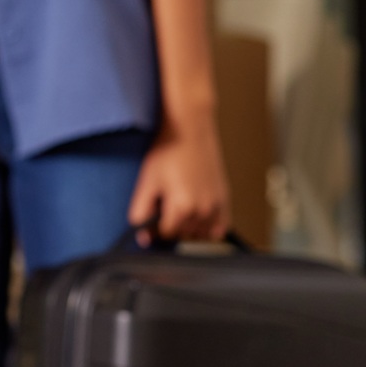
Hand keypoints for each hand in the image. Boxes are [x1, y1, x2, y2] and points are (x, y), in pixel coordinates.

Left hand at [128, 118, 230, 241]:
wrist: (189, 130)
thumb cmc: (168, 152)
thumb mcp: (147, 182)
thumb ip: (141, 211)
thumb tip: (140, 236)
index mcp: (182, 207)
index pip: (166, 234)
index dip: (154, 229)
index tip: (150, 221)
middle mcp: (203, 210)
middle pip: (183, 234)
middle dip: (170, 226)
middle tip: (163, 207)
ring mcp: (217, 205)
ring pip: (201, 234)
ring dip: (188, 228)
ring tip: (179, 208)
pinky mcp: (225, 199)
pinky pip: (219, 227)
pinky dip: (209, 228)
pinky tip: (197, 217)